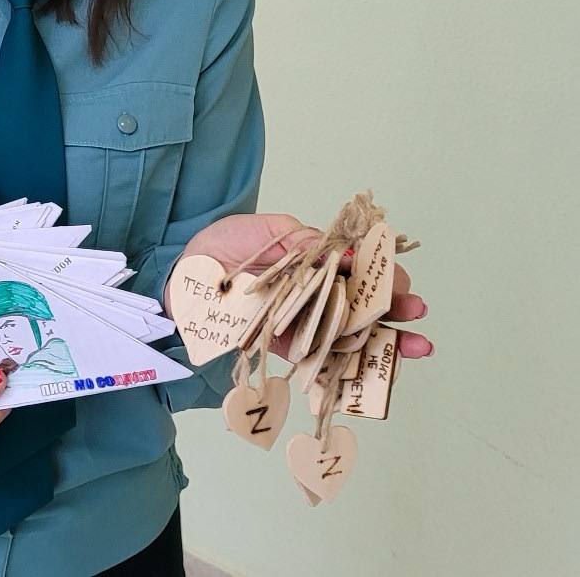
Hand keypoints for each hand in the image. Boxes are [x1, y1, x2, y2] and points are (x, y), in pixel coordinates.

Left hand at [170, 213, 432, 360]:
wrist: (182, 279)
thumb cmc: (220, 247)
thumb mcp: (260, 229)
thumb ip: (298, 238)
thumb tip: (337, 249)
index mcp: (312, 260)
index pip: (355, 264)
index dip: (379, 269)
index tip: (396, 275)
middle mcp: (314, 292)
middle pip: (363, 301)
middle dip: (393, 306)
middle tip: (415, 309)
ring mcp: (304, 321)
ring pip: (354, 333)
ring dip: (388, 341)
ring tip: (417, 345)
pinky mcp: (288, 347)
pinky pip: (324, 358)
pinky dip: (352, 366)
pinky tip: (379, 370)